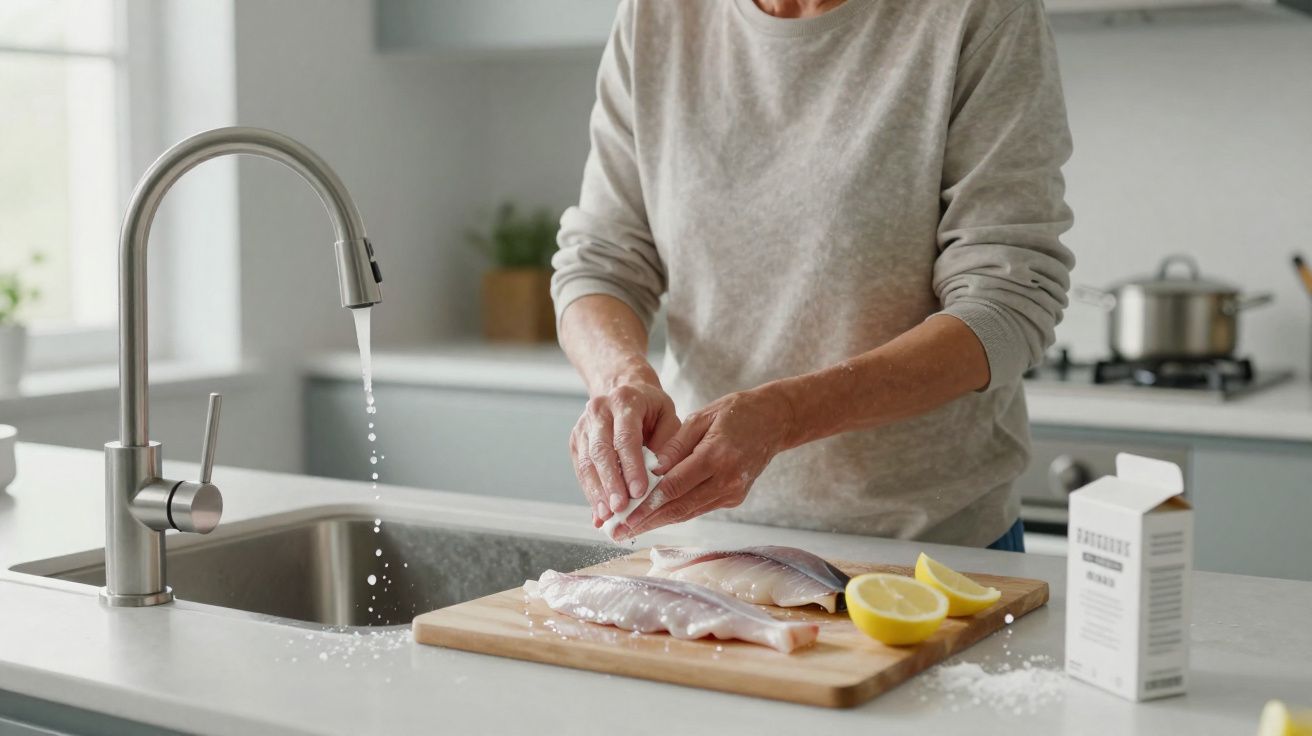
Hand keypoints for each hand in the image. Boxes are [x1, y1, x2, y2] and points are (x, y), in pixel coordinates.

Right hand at [570, 379, 679, 527]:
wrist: (624, 389)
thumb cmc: (652, 409)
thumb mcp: (668, 418)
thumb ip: (667, 445)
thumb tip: (659, 478)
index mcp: (625, 400)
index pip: (626, 437)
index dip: (632, 466)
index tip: (639, 492)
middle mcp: (599, 410)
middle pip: (601, 450)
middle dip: (610, 483)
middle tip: (620, 508)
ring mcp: (583, 426)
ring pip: (587, 462)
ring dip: (597, 491)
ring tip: (608, 515)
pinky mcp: (576, 441)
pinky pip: (581, 469)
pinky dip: (591, 491)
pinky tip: (599, 510)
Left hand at [615, 387, 795, 538]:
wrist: (774, 421)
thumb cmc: (735, 413)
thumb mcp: (701, 418)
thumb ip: (675, 446)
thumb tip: (650, 470)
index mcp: (717, 456)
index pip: (675, 487)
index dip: (648, 505)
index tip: (625, 515)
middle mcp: (727, 480)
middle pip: (680, 507)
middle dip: (647, 521)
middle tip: (618, 531)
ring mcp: (733, 493)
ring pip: (689, 512)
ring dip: (659, 521)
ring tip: (630, 528)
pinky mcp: (734, 498)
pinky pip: (699, 507)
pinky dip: (676, 512)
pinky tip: (655, 516)